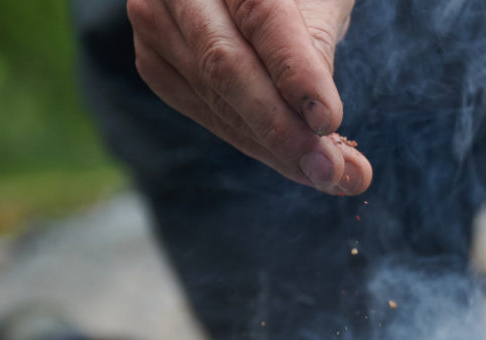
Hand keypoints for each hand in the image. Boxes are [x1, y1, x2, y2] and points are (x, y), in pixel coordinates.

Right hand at [127, 0, 372, 194]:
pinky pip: (202, 110)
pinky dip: (251, 140)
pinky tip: (292, 160)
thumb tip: (320, 125)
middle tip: (331, 170)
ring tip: (331, 176)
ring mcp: (155, 21)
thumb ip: (315, 45)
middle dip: (283, 129)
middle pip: (226, 66)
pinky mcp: (154, 58)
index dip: (296, 73)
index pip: (263, 18)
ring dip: (274, 147)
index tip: (329, 121)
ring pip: (214, 97)